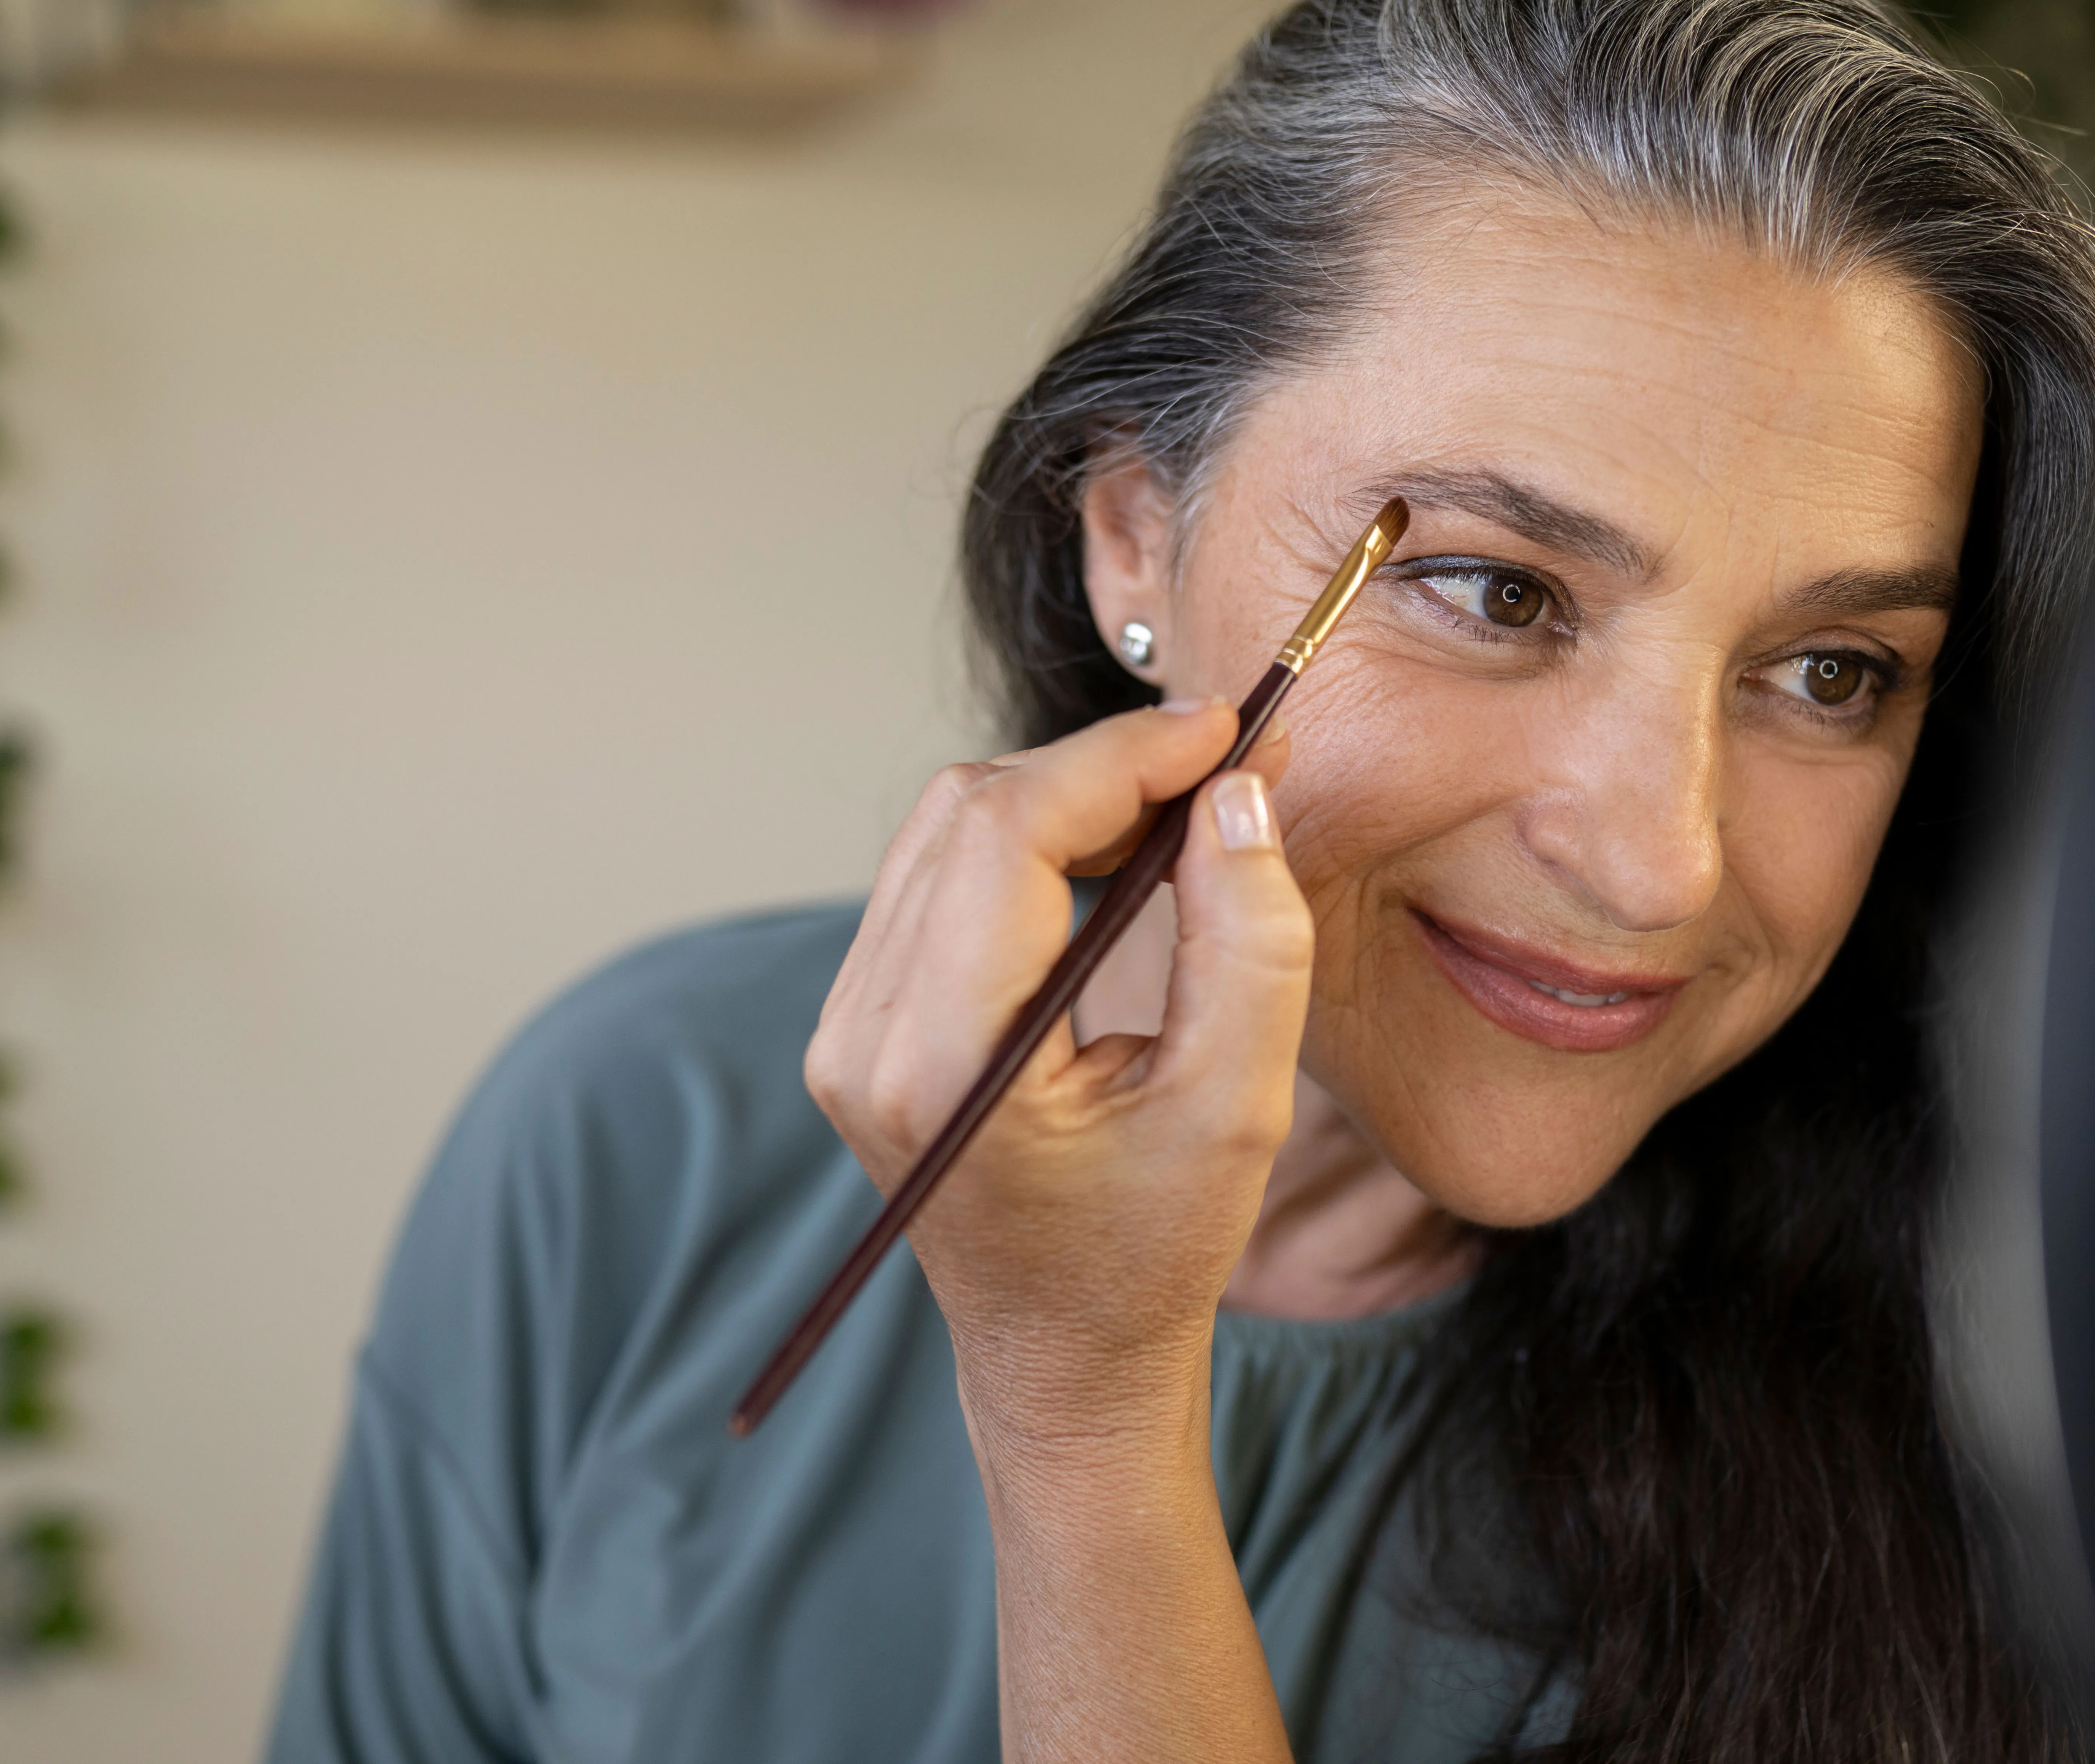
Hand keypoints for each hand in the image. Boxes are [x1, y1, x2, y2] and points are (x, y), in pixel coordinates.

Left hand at [804, 699, 1310, 1448]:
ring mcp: (845, 1031)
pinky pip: (933, 880)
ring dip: (1062, 799)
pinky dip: (1025, 845)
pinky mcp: (860, 1026)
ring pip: (944, 830)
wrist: (1063, 1360)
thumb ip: (1249, 942)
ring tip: (1175, 817)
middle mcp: (862, 1036)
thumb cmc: (1152, 1254)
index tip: (1225, 733)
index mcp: (940, 1060)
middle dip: (1098, 768)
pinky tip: (1108, 865)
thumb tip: (1237, 796)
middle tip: (1218, 774)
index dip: (1121, 758)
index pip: (1008, 831)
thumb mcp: (1237, 1106)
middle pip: (966, 812)